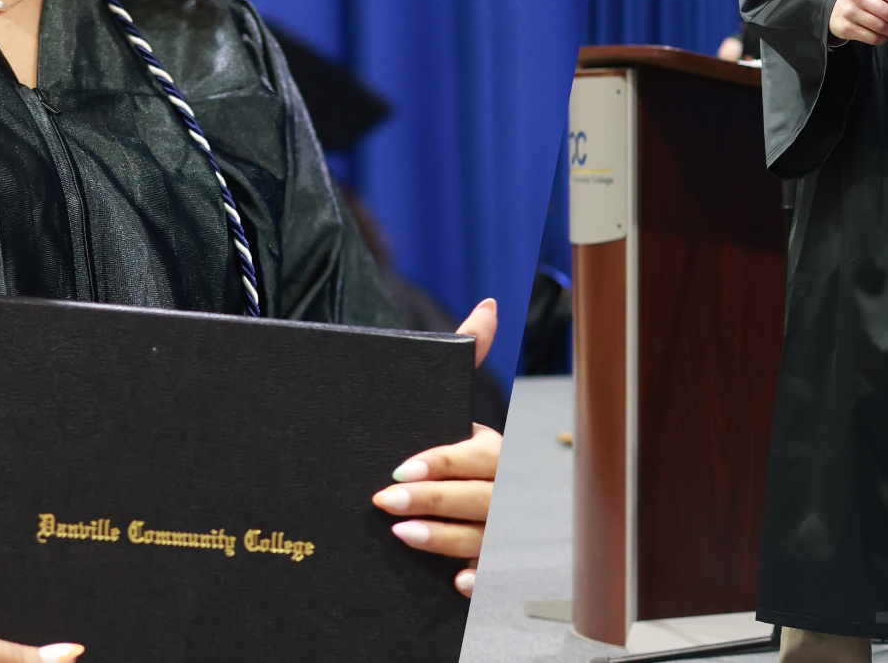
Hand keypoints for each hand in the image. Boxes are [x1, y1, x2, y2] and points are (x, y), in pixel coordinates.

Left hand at [375, 298, 499, 596]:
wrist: (438, 493)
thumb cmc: (442, 449)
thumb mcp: (448, 403)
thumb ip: (468, 353)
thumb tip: (487, 307)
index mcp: (493, 452)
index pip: (477, 455)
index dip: (442, 462)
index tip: (402, 469)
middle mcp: (500, 490)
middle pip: (480, 496)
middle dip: (436, 498)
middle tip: (387, 502)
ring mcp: (496, 529)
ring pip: (481, 536)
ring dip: (446, 538)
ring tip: (403, 535)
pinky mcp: (485, 564)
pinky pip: (489, 574)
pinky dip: (476, 578)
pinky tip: (456, 580)